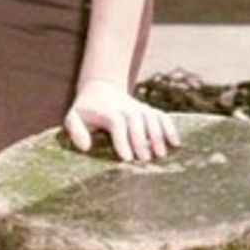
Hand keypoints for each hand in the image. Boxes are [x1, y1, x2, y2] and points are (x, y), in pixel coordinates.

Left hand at [64, 80, 179, 161]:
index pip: (117, 123)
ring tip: (161, 155)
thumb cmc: (85, 110)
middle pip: (136, 121)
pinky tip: (176, 143)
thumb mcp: (73, 117)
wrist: (100, 89)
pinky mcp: (148, 110)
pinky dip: (170, 128)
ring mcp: (139, 108)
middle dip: (142, 140)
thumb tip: (85, 148)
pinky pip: (162, 117)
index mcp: (107, 111)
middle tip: (144, 160)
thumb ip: (75, 131)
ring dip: (158, 136)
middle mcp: (126, 108)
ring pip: (152, 118)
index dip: (122, 140)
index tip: (126, 158)